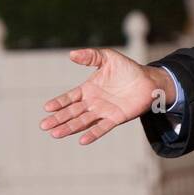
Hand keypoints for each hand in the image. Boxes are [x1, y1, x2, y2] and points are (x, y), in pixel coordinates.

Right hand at [39, 49, 174, 144]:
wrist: (148, 81)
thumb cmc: (128, 69)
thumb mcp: (108, 57)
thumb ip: (90, 56)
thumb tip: (71, 54)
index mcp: (89, 89)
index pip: (70, 97)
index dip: (59, 103)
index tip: (47, 108)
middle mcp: (93, 102)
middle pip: (72, 112)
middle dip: (58, 119)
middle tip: (44, 126)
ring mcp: (103, 112)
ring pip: (83, 121)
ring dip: (69, 127)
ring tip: (55, 134)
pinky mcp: (116, 118)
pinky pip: (102, 128)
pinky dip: (92, 134)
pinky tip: (81, 140)